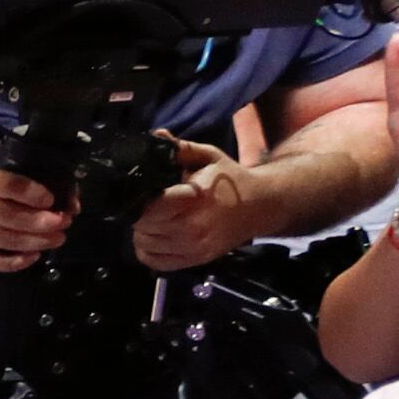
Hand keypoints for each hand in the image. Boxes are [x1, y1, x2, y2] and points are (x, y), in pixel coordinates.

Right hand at [0, 166, 73, 271]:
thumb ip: (32, 188)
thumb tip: (72, 204)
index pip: (6, 185)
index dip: (30, 193)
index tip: (50, 199)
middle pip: (6, 215)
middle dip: (38, 221)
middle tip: (62, 223)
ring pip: (2, 239)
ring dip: (33, 242)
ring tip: (57, 239)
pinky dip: (14, 262)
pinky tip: (34, 257)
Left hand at [129, 139, 254, 271]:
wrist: (259, 206)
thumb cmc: (229, 180)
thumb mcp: (207, 157)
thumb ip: (179, 149)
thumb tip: (156, 136)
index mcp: (194, 199)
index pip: (149, 207)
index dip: (140, 198)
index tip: (144, 190)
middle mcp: (193, 228)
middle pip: (142, 226)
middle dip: (139, 213)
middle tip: (149, 203)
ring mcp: (194, 248)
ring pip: (144, 244)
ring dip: (142, 231)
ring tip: (154, 217)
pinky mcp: (194, 261)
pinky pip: (154, 261)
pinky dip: (147, 249)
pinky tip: (156, 235)